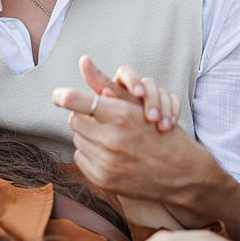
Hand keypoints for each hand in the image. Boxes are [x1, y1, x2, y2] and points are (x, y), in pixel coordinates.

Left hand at [52, 57, 239, 240]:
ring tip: (107, 136)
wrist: (182, 174)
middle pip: (75, 120)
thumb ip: (108, 83)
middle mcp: (112, 140)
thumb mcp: (139, 105)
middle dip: (84, 115)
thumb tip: (83, 61)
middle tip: (97, 117)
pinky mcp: (102, 180)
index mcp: (122, 117)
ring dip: (87, 134)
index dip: (65, 97)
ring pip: (78, 139)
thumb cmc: (160, 132)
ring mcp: (106, 163)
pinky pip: (81, 157)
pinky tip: (108, 152)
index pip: (78, 104)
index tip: (57, 95)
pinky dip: (90, 153)